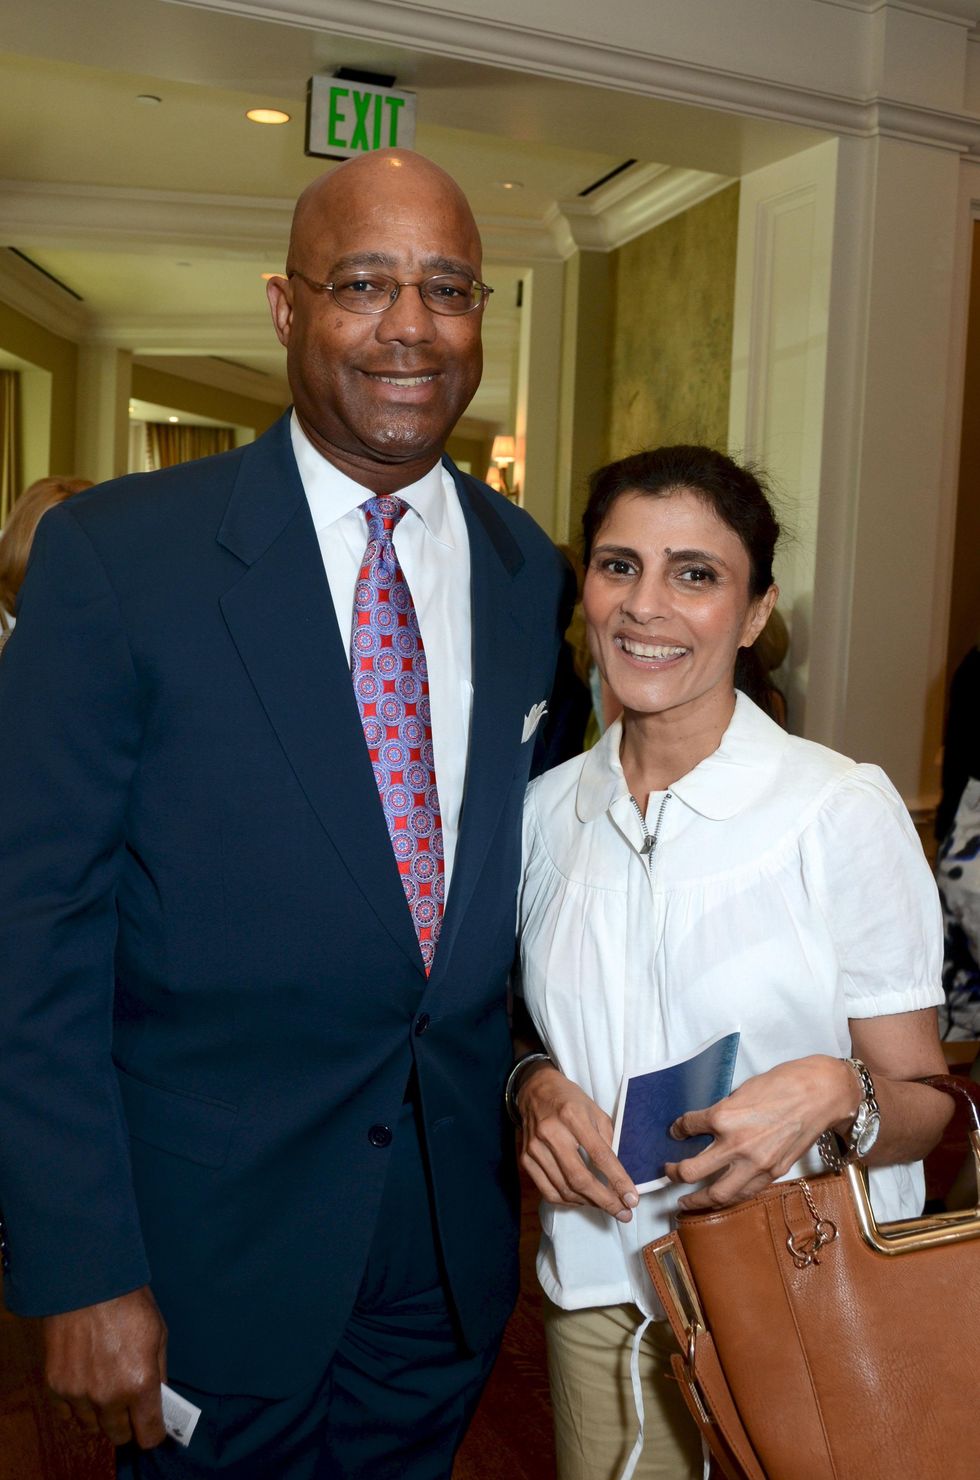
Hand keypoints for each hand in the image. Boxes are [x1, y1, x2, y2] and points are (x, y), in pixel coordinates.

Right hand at [43, 1286, 168, 1448]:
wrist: (87, 1280)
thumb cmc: (128, 1302)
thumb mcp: (158, 1333)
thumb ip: (158, 1372)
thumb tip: (158, 1397)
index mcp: (140, 1383)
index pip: (148, 1434)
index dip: (153, 1431)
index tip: (153, 1423)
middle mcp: (108, 1396)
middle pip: (118, 1436)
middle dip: (127, 1424)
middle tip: (130, 1404)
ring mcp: (78, 1393)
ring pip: (91, 1427)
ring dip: (100, 1414)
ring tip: (105, 1388)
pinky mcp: (56, 1385)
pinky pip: (66, 1414)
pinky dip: (76, 1405)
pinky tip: (85, 1383)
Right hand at [517, 1064, 638, 1221]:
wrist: (535, 1090)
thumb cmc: (570, 1100)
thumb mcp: (595, 1111)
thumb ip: (608, 1140)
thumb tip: (620, 1175)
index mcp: (572, 1116)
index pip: (599, 1155)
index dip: (618, 1180)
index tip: (632, 1199)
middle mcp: (551, 1133)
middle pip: (579, 1178)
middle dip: (605, 1201)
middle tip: (624, 1214)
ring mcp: (535, 1148)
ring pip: (564, 1189)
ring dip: (590, 1203)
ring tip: (608, 1207)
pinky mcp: (526, 1159)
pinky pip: (548, 1191)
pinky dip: (569, 1201)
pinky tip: (584, 1200)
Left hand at [665, 1056, 854, 1210]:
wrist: (821, 1094)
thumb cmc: (784, 1083)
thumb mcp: (743, 1090)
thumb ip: (724, 1110)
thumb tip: (707, 1123)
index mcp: (724, 1117)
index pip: (688, 1127)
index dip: (677, 1129)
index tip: (676, 1131)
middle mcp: (736, 1144)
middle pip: (692, 1171)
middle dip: (675, 1174)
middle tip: (668, 1172)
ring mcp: (756, 1164)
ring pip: (717, 1194)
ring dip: (697, 1200)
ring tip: (685, 1201)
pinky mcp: (773, 1173)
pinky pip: (744, 1193)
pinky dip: (728, 1198)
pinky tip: (719, 1198)